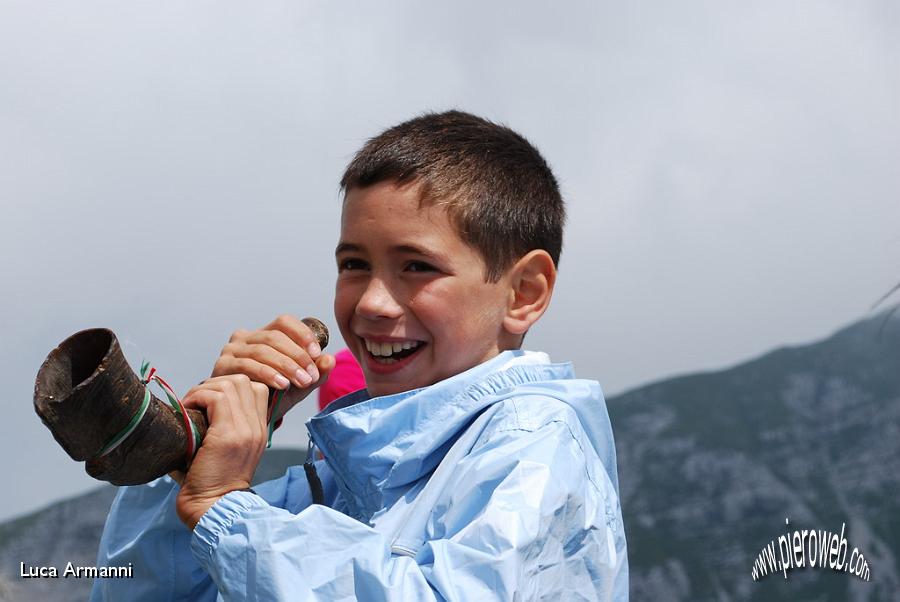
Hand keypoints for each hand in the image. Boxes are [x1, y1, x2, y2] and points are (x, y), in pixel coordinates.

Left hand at [175, 375, 268, 528]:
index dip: (230, 386)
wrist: (213, 510)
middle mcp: (256, 427)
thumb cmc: (210, 485)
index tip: (209, 400)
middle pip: (245, 381)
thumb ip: (222, 429)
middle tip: (197, 400)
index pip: (257, 389)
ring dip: (205, 389)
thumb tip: (196, 408)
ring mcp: (246, 430)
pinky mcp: (229, 435)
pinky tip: (188, 410)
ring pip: (231, 384)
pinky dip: (198, 397)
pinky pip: (217, 397)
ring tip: (191, 404)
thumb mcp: (225, 452)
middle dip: (216, 383)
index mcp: (258, 430)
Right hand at [212, 315, 335, 420]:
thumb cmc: (272, 398)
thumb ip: (316, 373)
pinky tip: (282, 385)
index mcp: (264, 335)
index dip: (302, 334)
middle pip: (274, 336)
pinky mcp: (222, 366)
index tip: (316, 353)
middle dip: (297, 356)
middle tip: (311, 376)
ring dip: (286, 366)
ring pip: (262, 350)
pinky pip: (247, 365)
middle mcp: (245, 337)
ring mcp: (231, 350)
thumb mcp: (299, 386)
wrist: (246, 418)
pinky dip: (268, 374)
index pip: (284, 322)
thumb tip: (330, 359)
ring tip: (301, 382)